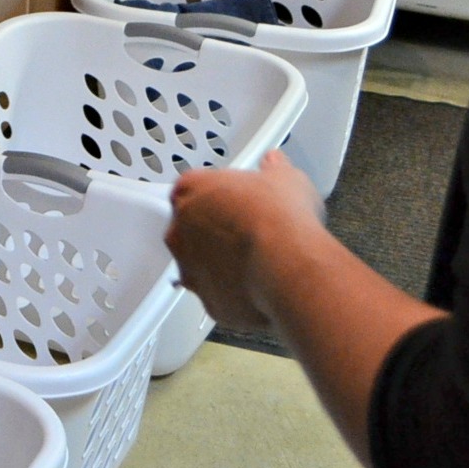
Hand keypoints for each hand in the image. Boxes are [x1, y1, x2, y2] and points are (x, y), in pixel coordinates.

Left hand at [165, 150, 324, 331]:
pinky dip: (235, 292)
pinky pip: (218, 295)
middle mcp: (182, 231)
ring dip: (221, 263)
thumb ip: (274, 168)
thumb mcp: (286, 177)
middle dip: (214, 229)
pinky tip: (260, 283)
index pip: (191, 186)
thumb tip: (275, 164)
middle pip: (190, 227)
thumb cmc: (280, 220)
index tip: (235, 196)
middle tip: (247, 226)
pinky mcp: (208, 303)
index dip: (217, 192)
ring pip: (201, 266)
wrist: (287, 266)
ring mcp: (191, 270)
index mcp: (193, 190)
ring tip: (257, 258)